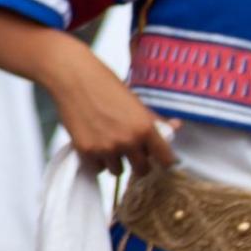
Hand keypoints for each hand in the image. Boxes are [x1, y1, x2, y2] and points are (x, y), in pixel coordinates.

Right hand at [48, 40, 173, 176]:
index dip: (164, 160)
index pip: (166, 160)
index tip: (159, 159)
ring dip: (116, 162)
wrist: (74, 78)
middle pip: (142, 170)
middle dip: (139, 163)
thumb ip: (154, 120)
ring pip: (118, 171)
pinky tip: (94, 143)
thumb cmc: (106, 85)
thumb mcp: (135, 102)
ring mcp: (106, 148)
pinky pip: (97, 168)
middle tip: (132, 152)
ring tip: (109, 144)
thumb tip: (176, 126)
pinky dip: (97, 160)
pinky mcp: (86, 151)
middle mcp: (128, 141)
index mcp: (145, 128)